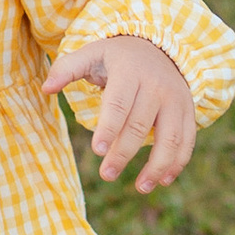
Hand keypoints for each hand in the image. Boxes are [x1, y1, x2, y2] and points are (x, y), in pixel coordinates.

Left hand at [43, 35, 197, 192]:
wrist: (158, 46)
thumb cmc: (117, 57)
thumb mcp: (92, 53)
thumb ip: (67, 68)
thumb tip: (46, 88)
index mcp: (130, 72)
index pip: (119, 103)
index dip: (109, 128)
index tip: (97, 151)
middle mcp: (156, 86)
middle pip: (140, 124)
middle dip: (123, 153)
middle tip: (107, 174)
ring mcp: (175, 99)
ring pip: (170, 137)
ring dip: (157, 166)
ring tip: (141, 188)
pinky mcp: (188, 111)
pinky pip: (187, 140)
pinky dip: (177, 162)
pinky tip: (162, 180)